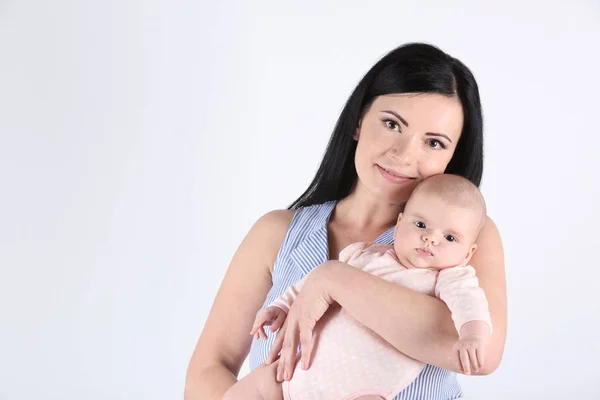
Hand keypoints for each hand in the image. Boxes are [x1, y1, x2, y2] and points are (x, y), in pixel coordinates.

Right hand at [250, 306, 286, 339]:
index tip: (253, 333)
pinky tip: (257, 336)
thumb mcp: (282, 317)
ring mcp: (260, 316)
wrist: (279, 308)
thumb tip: (271, 331)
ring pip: (256, 324)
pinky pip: (257, 325)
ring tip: (260, 338)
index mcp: (269, 312)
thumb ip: (277, 323)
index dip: (257, 325)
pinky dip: (257, 330)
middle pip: (258, 322)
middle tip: (265, 338)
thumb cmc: (281, 313)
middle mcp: (262, 313)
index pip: (261, 318)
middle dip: (259, 331)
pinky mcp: (260, 319)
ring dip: (258, 332)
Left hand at [266, 262, 336, 381]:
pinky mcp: (307, 319)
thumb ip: (312, 312)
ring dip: (288, 362)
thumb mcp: (314, 302)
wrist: (327, 278)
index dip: (276, 348)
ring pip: (291, 345)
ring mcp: (298, 318)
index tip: (270, 360)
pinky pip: (305, 341)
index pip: (282, 335)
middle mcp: (292, 317)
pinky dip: (304, 354)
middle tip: (278, 376)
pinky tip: (304, 366)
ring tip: (286, 377)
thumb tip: (315, 318)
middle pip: (284, 343)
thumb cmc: (323, 289)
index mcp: (293, 313)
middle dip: (280, 361)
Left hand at [455, 320, 490, 374]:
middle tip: (468, 373)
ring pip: (473, 358)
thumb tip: (462, 371)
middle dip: (466, 367)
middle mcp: (463, 345)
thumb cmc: (466, 347)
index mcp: (456, 347)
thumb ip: (460, 360)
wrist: (473, 334)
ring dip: (474, 365)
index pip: (456, 358)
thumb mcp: (460, 351)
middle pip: (464, 358)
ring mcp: (471, 344)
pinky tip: (481, 366)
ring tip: (476, 370)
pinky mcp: (479, 344)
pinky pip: (480, 355)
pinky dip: (480, 362)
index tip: (462, 372)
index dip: (458, 366)